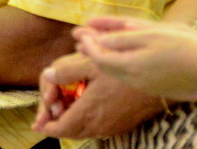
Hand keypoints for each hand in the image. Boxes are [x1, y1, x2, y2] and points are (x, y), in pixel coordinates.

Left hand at [33, 52, 164, 137]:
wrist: (159, 80)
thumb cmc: (124, 70)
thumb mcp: (91, 64)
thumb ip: (66, 71)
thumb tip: (47, 76)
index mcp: (89, 112)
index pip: (62, 129)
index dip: (47, 127)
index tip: (37, 123)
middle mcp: (100, 125)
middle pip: (71, 132)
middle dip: (56, 125)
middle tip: (48, 114)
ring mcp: (113, 126)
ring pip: (85, 131)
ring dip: (71, 123)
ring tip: (64, 107)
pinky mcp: (123, 124)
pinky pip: (97, 128)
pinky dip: (85, 121)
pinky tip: (84, 105)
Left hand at [73, 16, 196, 101]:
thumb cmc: (184, 47)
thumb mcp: (151, 35)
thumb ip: (122, 38)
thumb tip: (99, 40)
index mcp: (131, 66)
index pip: (98, 56)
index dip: (86, 43)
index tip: (78, 30)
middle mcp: (134, 80)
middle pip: (104, 66)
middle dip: (89, 49)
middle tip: (79, 36)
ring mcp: (145, 85)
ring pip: (115, 72)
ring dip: (101, 57)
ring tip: (91, 45)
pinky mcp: (154, 88)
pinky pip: (127, 76)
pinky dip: (116, 64)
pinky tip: (116, 56)